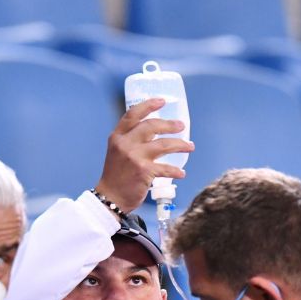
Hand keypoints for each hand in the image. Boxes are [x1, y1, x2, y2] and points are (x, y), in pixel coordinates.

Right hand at [95, 97, 192, 213]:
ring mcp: (135, 157)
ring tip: (190, 146)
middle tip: (181, 126)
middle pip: (151, 126)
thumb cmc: (116, 176)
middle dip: (169, 125)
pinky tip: (182, 173)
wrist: (110, 198)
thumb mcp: (117, 152)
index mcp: (118, 137)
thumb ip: (130, 140)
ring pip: (163, 145)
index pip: (133, 115)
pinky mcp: (144, 171)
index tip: (162, 101)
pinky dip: (176, 171)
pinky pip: (165, 168)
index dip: (148, 105)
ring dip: (180, 145)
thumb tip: (153, 133)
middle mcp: (125, 144)